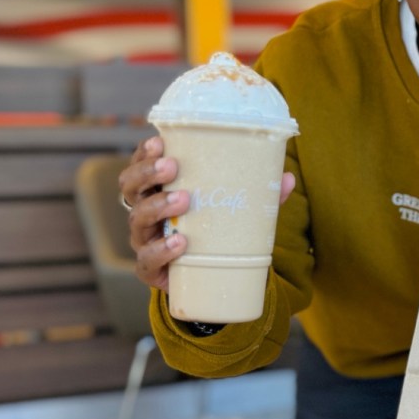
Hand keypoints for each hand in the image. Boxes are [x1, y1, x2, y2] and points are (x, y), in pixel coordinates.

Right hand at [118, 136, 295, 290]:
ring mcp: (144, 240)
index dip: (145, 152)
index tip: (160, 141)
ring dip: (158, 206)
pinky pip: (147, 260)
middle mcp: (145, 211)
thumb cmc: (215, 229)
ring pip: (137, 219)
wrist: (207, 277)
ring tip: (184, 199)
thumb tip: (288, 178)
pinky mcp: (150, 269)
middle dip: (148, 173)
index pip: (141, 164)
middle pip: (130, 187)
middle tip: (172, 166)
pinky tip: (180, 242)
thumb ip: (259, 194)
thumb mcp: (233, 207)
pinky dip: (161, 250)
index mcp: (159, 189)